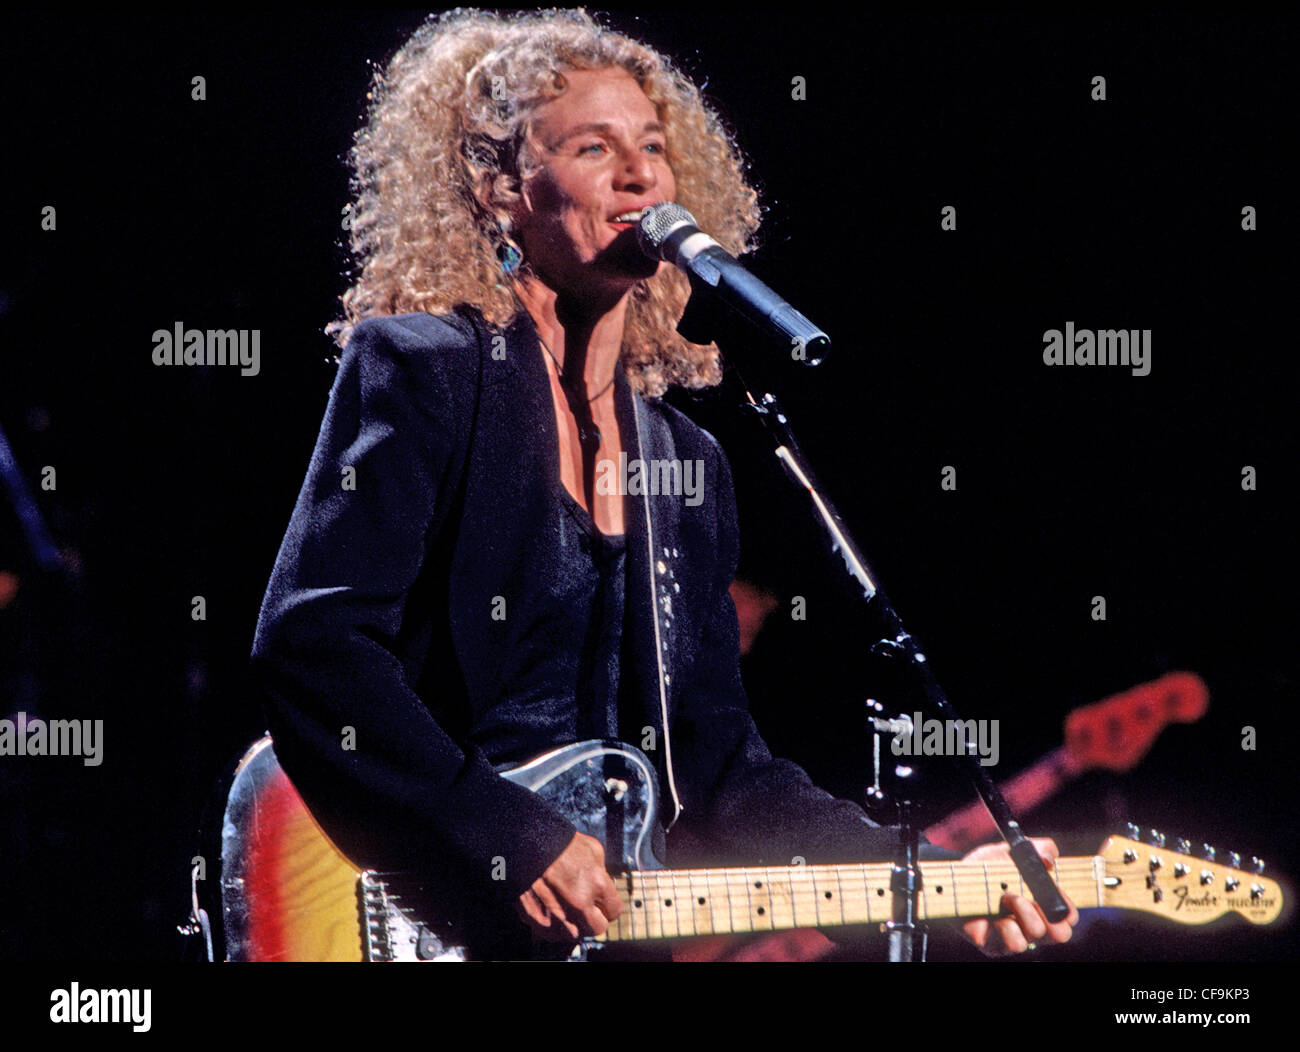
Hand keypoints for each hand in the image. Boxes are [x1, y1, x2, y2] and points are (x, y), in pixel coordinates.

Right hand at [516, 831, 622, 941]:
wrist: (526, 844)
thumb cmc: (559, 844)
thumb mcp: (592, 849)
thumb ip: (602, 873)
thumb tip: (604, 887)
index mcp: (596, 884)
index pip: (614, 911)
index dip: (609, 906)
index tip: (603, 903)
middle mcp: (579, 904)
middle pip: (597, 928)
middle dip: (595, 919)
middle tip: (587, 908)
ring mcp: (557, 915)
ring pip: (574, 935)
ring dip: (573, 924)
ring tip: (566, 908)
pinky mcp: (537, 920)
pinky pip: (552, 932)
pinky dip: (553, 925)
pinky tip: (550, 908)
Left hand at [959, 837, 1078, 955]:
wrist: (954, 877)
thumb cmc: (987, 867)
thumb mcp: (1011, 851)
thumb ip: (1037, 848)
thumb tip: (1050, 859)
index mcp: (1041, 906)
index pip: (1068, 917)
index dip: (1067, 907)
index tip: (1056, 893)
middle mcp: (1031, 925)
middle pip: (1060, 934)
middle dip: (1051, 915)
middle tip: (1033, 899)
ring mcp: (1013, 937)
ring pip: (1036, 936)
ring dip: (1023, 912)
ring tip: (1007, 897)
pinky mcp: (994, 945)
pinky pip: (1013, 943)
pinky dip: (1005, 925)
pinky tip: (993, 914)